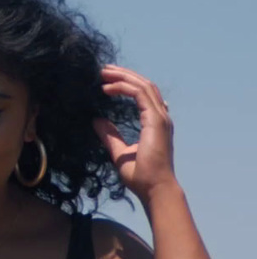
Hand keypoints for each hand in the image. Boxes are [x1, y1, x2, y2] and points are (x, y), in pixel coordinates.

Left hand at [94, 65, 177, 200]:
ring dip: (123, 76)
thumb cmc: (141, 175)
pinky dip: (123, 87)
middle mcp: (161, 118)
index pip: (144, 95)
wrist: (154, 188)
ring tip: (103, 73)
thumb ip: (110, 136)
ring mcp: (161, 118)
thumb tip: (97, 121)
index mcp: (155, 123)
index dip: (126, 84)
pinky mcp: (156, 120)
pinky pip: (139, 94)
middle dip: (124, 75)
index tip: (106, 82)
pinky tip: (106, 88)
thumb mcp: (119, 152)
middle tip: (104, 70)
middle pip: (145, 86)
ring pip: (143, 86)